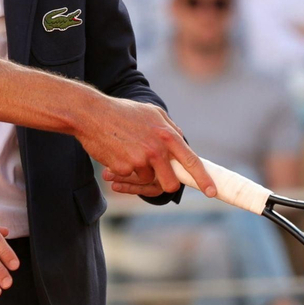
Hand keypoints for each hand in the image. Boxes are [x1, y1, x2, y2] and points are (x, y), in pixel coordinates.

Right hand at [75, 98, 212, 199]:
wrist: (91, 114)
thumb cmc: (121, 112)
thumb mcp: (151, 112)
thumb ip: (169, 126)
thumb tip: (181, 138)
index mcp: (167, 135)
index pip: (191, 161)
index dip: (203, 179)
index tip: (212, 192)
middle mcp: (156, 149)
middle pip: (171, 183)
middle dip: (166, 184)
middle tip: (158, 178)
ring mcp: (140, 159)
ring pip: (148, 180)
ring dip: (139, 172)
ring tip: (125, 153)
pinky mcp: (124, 167)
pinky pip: (129, 177)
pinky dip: (122, 170)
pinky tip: (113, 154)